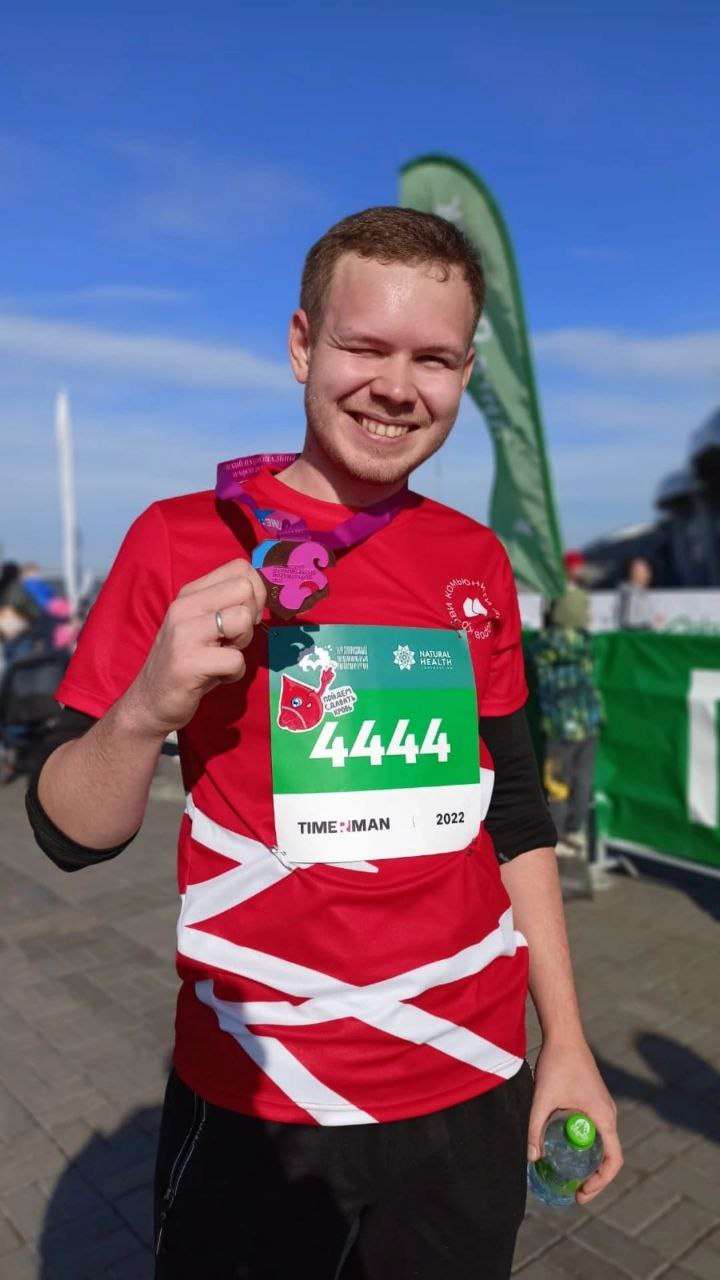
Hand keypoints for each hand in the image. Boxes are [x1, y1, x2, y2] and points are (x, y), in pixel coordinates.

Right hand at [123, 559, 266, 738]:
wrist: (151, 700)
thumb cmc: (187, 662)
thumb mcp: (203, 624)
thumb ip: (227, 605)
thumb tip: (264, 594)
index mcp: (190, 593)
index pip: (240, 568)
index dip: (255, 592)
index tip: (243, 617)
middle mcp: (184, 606)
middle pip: (245, 590)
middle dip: (251, 618)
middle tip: (232, 640)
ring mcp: (184, 633)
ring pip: (243, 620)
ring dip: (242, 645)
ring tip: (222, 656)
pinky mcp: (189, 662)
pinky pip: (236, 660)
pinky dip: (234, 674)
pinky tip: (216, 677)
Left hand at [528, 1037, 622, 1203]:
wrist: (564, 1033)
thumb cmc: (557, 1063)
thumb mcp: (543, 1098)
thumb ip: (535, 1128)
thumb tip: (531, 1159)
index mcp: (604, 1117)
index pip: (613, 1160)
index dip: (601, 1182)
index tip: (582, 1193)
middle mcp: (608, 1114)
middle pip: (608, 1155)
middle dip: (593, 1176)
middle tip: (572, 1190)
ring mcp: (602, 1106)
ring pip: (601, 1142)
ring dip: (588, 1160)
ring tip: (568, 1173)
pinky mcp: (593, 1099)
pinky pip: (594, 1129)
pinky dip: (584, 1144)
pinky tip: (564, 1147)